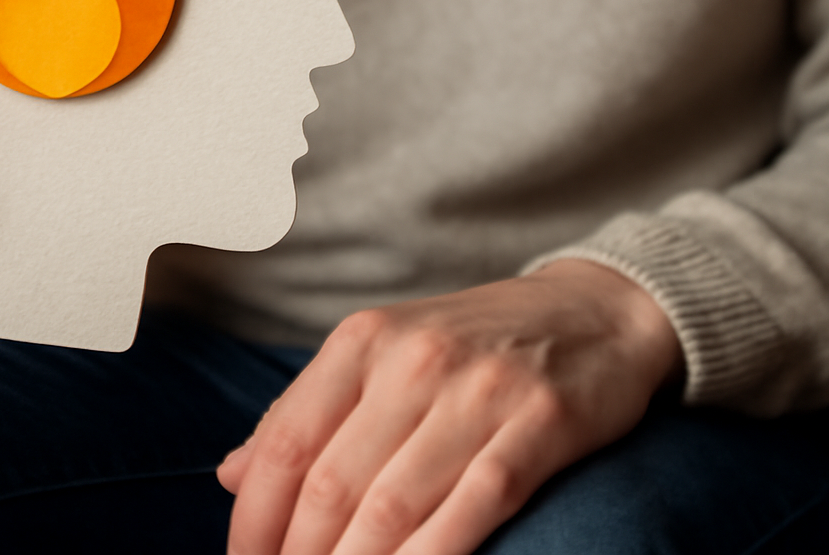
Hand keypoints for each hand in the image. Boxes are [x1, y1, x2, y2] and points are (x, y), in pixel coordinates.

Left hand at [217, 260, 682, 554]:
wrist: (597, 309)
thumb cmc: (474, 343)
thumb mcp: (380, 355)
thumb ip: (307, 410)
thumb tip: (232, 475)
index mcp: (362, 342)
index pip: (286, 444)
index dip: (256, 518)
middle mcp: (413, 361)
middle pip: (332, 483)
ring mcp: (478, 391)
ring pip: (393, 504)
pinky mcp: (540, 423)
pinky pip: (474, 505)